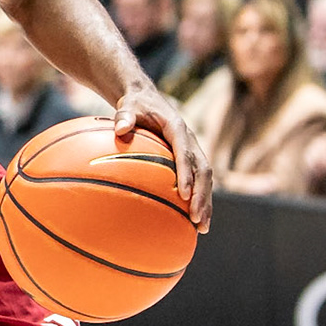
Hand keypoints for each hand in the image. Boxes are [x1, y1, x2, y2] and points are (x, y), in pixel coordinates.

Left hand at [114, 81, 213, 230]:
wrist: (145, 98)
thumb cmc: (135, 104)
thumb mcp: (128, 106)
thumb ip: (124, 117)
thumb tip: (120, 129)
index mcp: (177, 127)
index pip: (185, 152)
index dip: (186, 173)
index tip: (183, 194)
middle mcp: (190, 140)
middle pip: (203, 170)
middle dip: (202, 195)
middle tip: (196, 218)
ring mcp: (192, 150)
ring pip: (205, 178)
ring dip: (206, 202)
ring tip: (202, 228)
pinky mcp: (190, 158)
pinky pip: (198, 180)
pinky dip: (199, 199)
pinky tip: (194, 221)